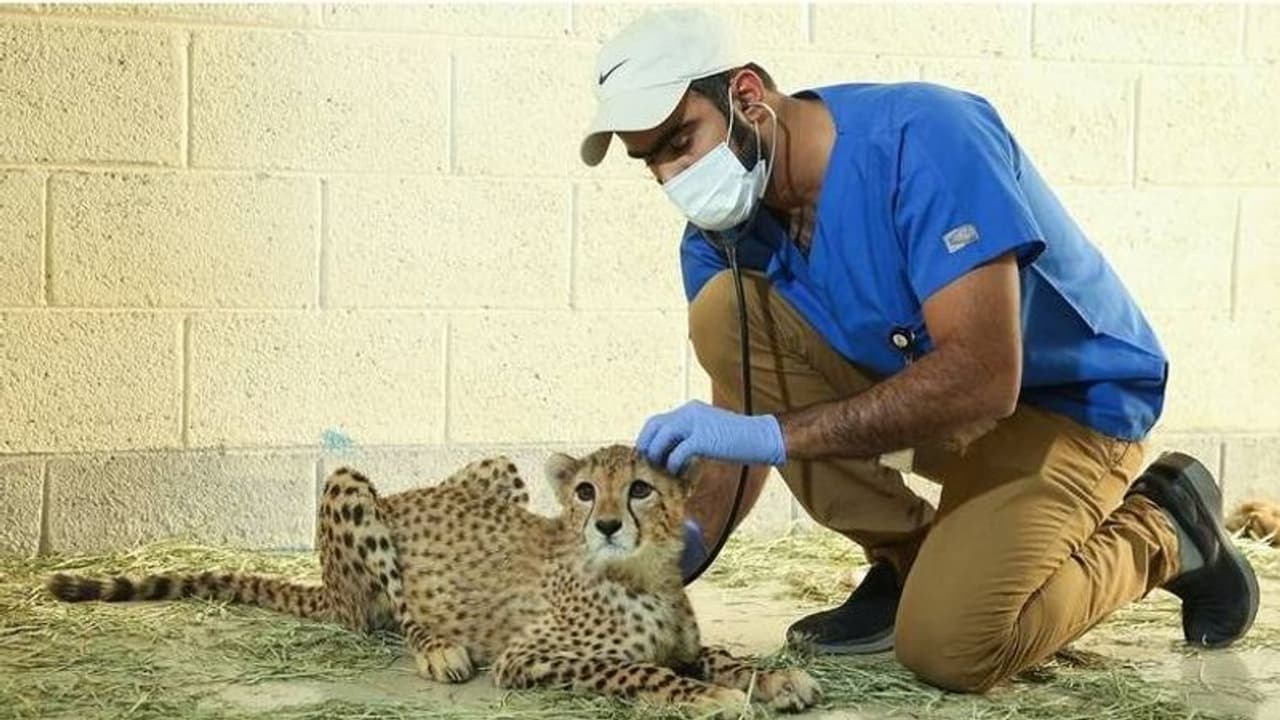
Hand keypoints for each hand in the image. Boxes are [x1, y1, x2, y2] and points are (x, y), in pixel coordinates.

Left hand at [635, 400, 786, 474]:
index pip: (658, 420)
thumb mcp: (709, 430)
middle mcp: (690, 413)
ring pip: (662, 437)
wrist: (760, 437)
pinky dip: (674, 464)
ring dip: (658, 455)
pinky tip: (678, 472)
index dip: (648, 437)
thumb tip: (670, 452)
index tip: (647, 452)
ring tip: (663, 468)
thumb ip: (690, 435)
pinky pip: (677, 453)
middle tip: (648, 462)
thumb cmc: (736, 438)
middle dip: (647, 445)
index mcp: (690, 410)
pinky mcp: (703, 439)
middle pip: (655, 426)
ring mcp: (696, 424)